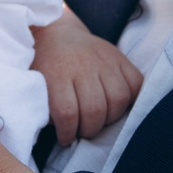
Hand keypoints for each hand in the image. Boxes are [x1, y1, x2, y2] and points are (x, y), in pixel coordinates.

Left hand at [31, 11, 143, 143]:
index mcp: (56, 74)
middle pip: (95, 110)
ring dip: (111, 118)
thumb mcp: (35, 83)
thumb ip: (44, 106)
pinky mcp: (119, 56)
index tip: (65, 138)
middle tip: (83, 131)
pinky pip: (136, 82)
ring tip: (100, 119)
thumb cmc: (43, 65)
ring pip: (118, 99)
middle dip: (90, 129)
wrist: (56, 33)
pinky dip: (131, 98)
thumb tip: (60, 131)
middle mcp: (82, 65)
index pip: (67, 113)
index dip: (68, 133)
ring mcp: (104, 60)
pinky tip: (117, 104)